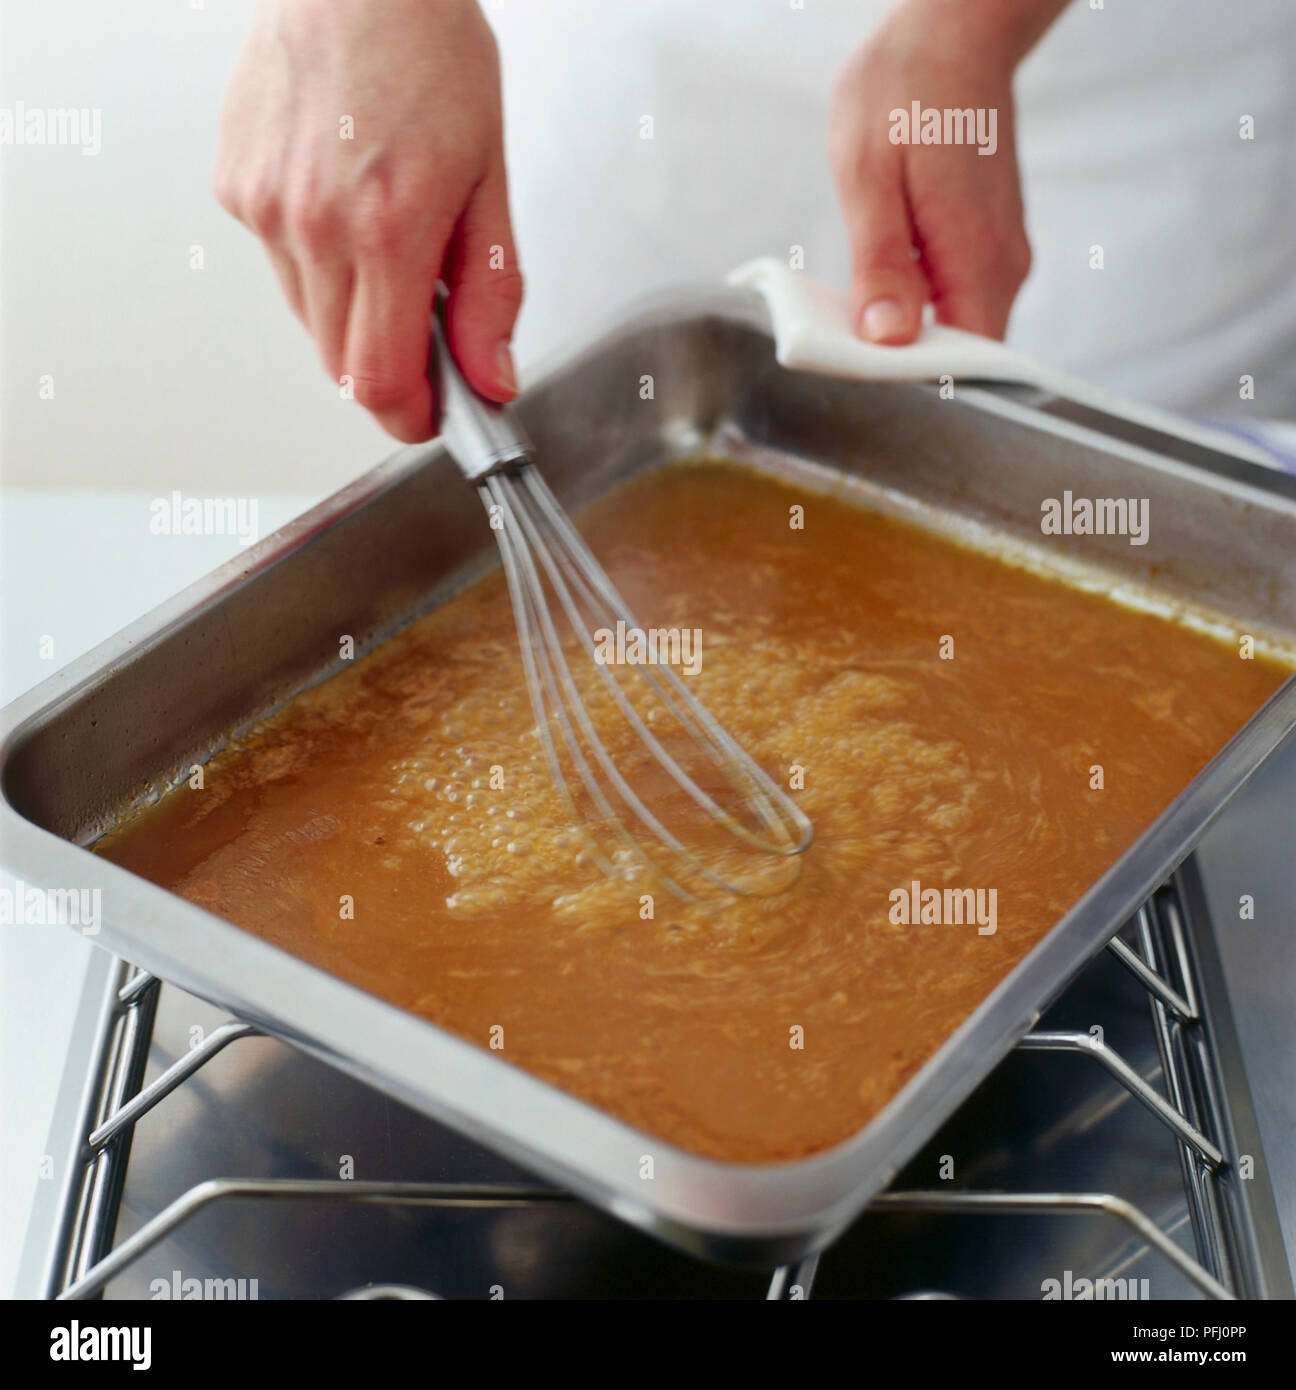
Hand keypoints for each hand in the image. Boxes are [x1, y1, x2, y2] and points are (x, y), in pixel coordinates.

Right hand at [213, 0, 521, 442]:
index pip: (380, 382)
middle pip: (342, 367)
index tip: (437, 416)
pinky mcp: (236, 189)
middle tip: (433, 338)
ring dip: (355, 317)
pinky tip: (344, 209)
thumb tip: (491, 376)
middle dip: (392, 372)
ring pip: (309, 323)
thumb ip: (492, 293)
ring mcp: (265, 209)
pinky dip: (318, 266)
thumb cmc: (428, 53)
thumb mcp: (489, 179)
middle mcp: (313, 226)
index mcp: (387, 229)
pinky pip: (282, 269)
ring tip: (391, 246)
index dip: (412, 418)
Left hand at [830, 0, 1065, 344]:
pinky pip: (957, 302)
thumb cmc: (908, 88)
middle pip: (960, 357)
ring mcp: (1001, 259)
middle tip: (846, 349)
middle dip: (904, 365)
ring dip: (908, 337)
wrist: (956, 32)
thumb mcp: (869, 173)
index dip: (912, 383)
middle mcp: (1002, 267)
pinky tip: (883, 288)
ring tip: (859, 315)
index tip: (862, 377)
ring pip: (958, 332)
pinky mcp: (991, 249)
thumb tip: (887, 335)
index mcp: (974, 255)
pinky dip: (919, 309)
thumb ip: (880, 262)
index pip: (962, 363)